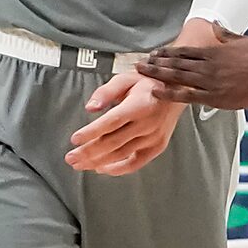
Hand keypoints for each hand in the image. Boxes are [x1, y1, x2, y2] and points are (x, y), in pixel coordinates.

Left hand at [67, 69, 185, 174]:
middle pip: (113, 142)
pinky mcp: (157, 146)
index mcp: (140, 105)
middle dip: (89, 152)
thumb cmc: (149, 84)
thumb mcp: (126, 79)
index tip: (75, 139)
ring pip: (122, 154)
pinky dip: (119, 169)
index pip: (112, 122)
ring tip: (80, 164)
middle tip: (70, 158)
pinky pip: (136, 163)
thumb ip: (106, 92)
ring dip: (98, 162)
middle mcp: (148, 124)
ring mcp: (154, 137)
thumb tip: (90, 107)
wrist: (177, 91)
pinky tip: (102, 169)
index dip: (92, 132)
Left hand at [142, 35, 247, 109]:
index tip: (155, 53)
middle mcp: (207, 65)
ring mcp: (209, 81)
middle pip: (175, 63)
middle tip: (140, 64)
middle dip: (155, 63)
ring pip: (176, 76)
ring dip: (157, 74)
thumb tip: (213, 25)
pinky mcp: (214, 96)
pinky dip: (169, 92)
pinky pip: (186, 95)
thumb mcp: (241, 40)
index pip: (183, 51)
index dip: (166, 53)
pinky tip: (156, 91)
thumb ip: (223, 34)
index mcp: (213, 52)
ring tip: (143, 73)